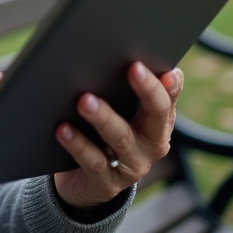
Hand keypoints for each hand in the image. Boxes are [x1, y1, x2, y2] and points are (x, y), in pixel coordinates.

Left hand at [52, 62, 183, 208]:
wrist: (81, 180)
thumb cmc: (97, 131)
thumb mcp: (113, 108)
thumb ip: (117, 84)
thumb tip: (112, 49)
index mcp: (157, 120)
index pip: (169, 97)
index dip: (169, 83)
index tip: (165, 64)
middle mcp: (152, 143)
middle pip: (156, 116)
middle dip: (147, 91)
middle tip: (133, 68)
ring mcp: (132, 166)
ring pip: (121, 138)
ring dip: (104, 117)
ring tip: (85, 100)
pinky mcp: (108, 183)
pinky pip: (94, 162)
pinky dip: (78, 144)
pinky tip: (62, 129)